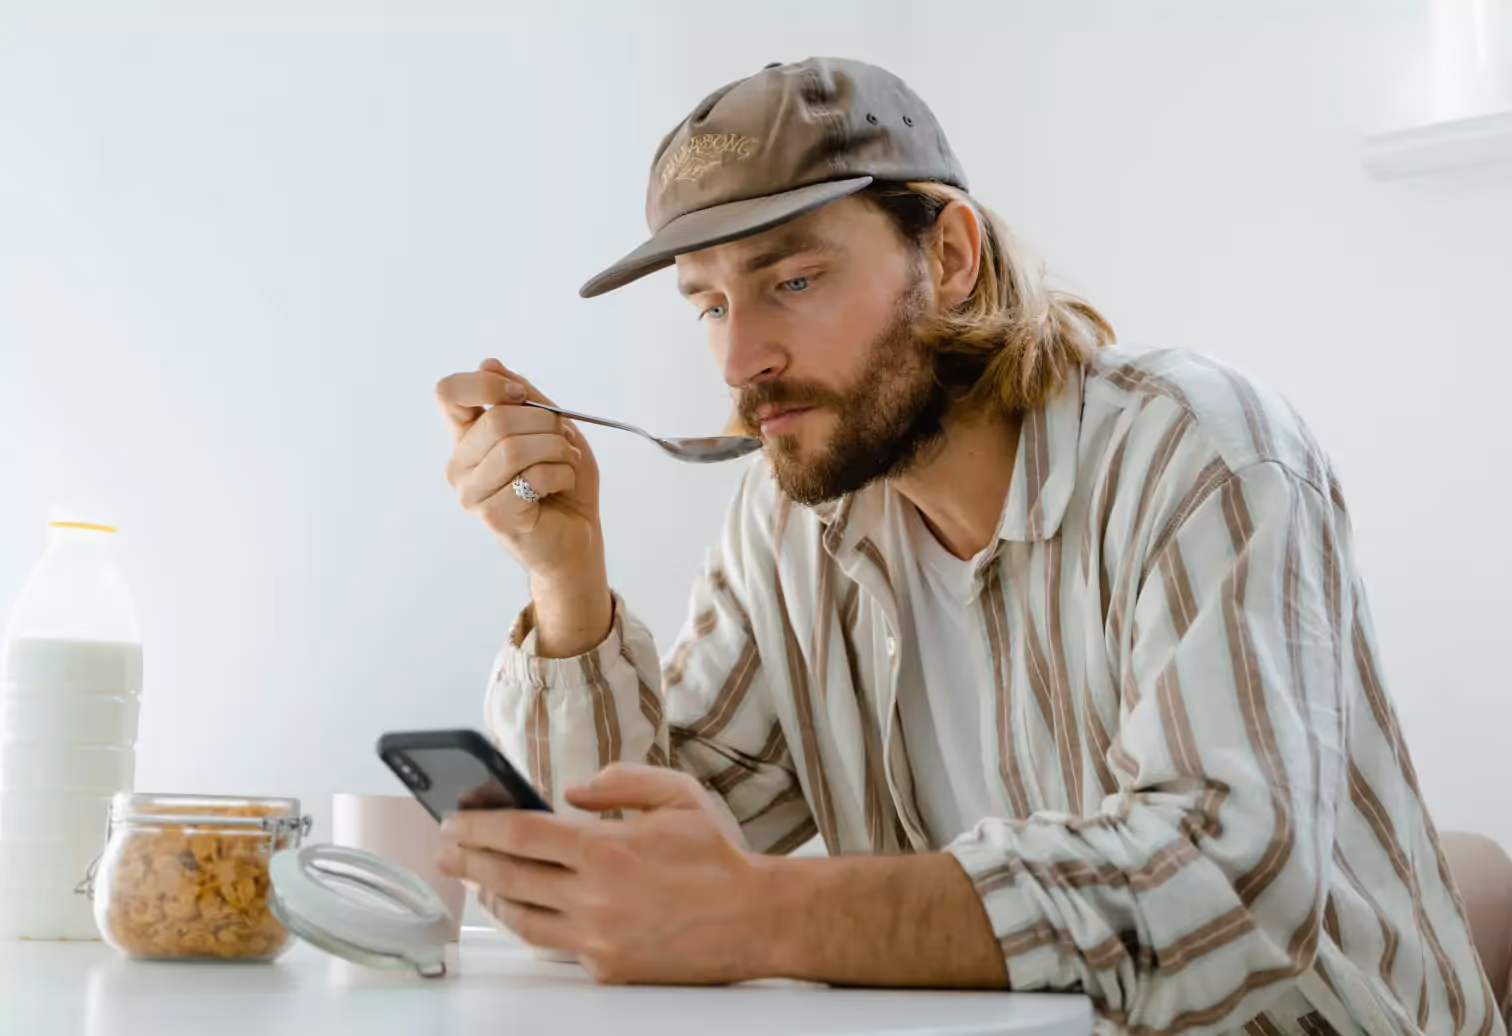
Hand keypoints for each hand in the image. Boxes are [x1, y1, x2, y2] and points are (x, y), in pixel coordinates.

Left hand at [435, 764, 769, 984]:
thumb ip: (619, 782)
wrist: (754, 919)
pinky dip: (532, 921)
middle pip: (507, 874)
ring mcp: (596, 936)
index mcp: (606, 847)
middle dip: (467, 858)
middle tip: (445, 848)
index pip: (519, 832)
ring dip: (490, 894)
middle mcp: (593, 895)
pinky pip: (554, 944)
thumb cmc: (717, 856)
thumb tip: (572, 791)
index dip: (477, 824)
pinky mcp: (606, 966)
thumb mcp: (676, 795)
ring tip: (476, 877)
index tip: (454, 818)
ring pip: (521, 916)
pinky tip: (523, 906)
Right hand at [436, 360, 610, 654]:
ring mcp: (472, 494)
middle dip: (546, 423)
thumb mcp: (551, 426)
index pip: (448, 393)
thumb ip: (524, 396)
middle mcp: (460, 465)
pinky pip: (531, 477)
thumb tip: (489, 362)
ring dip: (557, 450)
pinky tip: (561, 484)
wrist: (579, 535)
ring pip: (514, 448)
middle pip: (496, 419)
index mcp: (467, 437)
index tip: (520, 394)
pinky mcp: (494, 516)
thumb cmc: (562, 480)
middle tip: (564, 441)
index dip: (486, 383)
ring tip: (567, 462)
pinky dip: (561, 474)